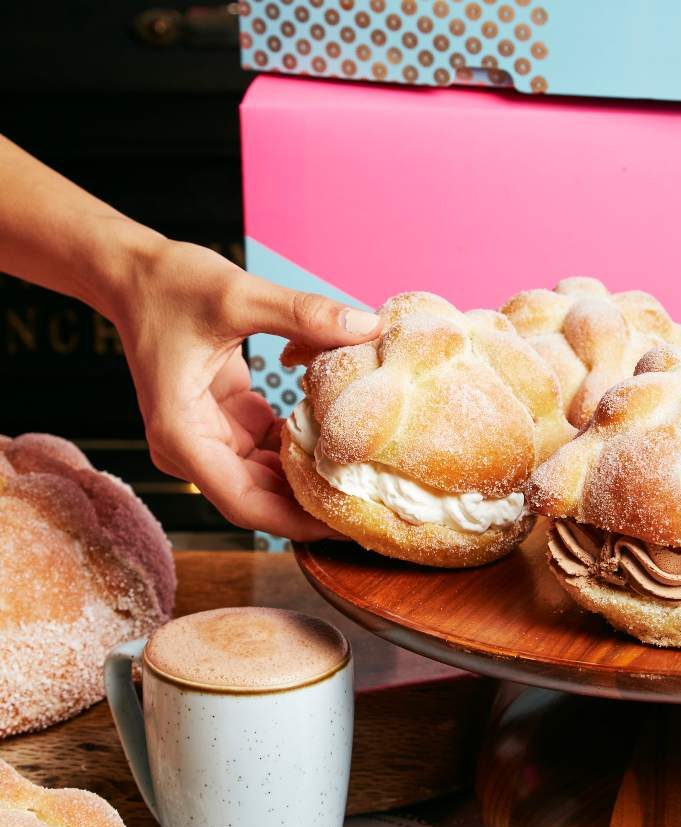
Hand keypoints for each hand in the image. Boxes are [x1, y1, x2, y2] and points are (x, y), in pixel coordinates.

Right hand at [112, 236, 380, 539]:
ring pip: (266, 480)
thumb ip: (303, 314)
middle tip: (371, 506)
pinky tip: (341, 442)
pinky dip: (301, 448)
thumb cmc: (167, 285)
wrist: (134, 273)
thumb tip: (366, 327)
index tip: (345, 524)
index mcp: (182, 436)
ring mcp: (208, 439)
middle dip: (311, 506)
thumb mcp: (237, 295)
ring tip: (365, 481)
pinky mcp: (225, 423)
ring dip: (309, 479)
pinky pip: (269, 452)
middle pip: (259, 500)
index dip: (297, 521)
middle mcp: (191, 449)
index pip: (245, 504)